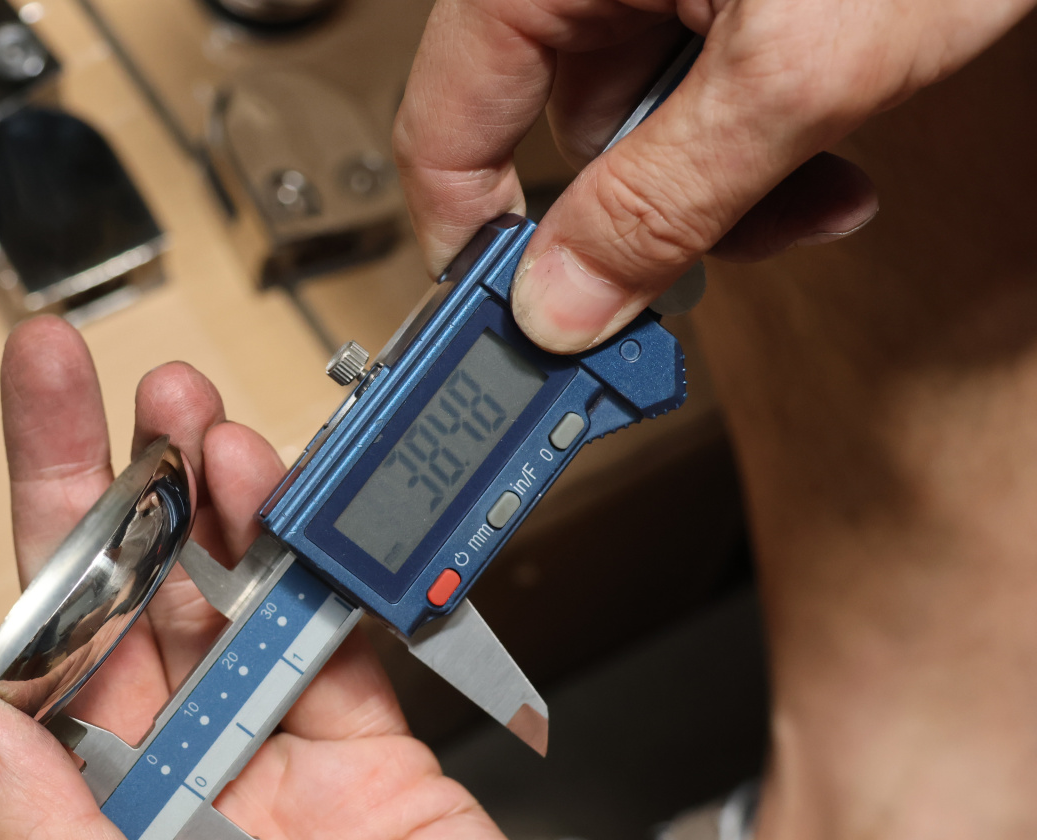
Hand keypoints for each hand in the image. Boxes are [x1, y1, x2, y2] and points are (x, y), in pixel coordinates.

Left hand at [0, 316, 687, 839]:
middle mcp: (164, 836)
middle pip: (92, 634)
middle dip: (69, 496)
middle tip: (52, 378)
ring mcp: (272, 799)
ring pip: (211, 617)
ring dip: (191, 507)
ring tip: (176, 409)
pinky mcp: (378, 776)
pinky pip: (328, 643)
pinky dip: (309, 562)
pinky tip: (281, 496)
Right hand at [394, 0, 1034, 352]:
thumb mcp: (795, 70)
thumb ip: (663, 201)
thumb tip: (562, 305)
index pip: (444, 124)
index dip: (471, 240)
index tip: (511, 330)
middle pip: (566, 139)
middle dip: (656, 215)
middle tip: (722, 254)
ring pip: (653, 129)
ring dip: (734, 187)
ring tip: (821, 183)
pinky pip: (712, 94)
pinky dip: (771, 139)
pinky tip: (836, 147)